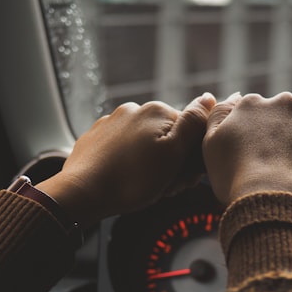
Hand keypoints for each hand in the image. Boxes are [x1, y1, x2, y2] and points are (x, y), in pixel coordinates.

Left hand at [37, 93, 215, 226]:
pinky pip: (122, 151)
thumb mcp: (173, 154)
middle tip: (163, 188)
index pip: (189, 133)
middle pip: (166, 139)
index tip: (183, 180)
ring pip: (145, 146)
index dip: (190, 160)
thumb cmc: (131, 179)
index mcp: (156, 111)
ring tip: (142, 188)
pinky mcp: (96, 139)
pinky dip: (128, 165)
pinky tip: (125, 182)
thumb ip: (193, 124)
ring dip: (150, 167)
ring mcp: (112, 123)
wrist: (82, 193)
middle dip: (170, 164)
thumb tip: (209, 98)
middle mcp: (133, 110)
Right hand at [202, 92, 291, 205]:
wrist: (271, 197)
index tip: (260, 155)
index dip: (260, 136)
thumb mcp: (210, 143)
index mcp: (252, 103)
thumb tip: (233, 97)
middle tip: (281, 164)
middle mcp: (284, 101)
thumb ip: (217, 114)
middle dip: (287, 135)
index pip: (258, 114)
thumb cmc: (235, 177)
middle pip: (288, 116)